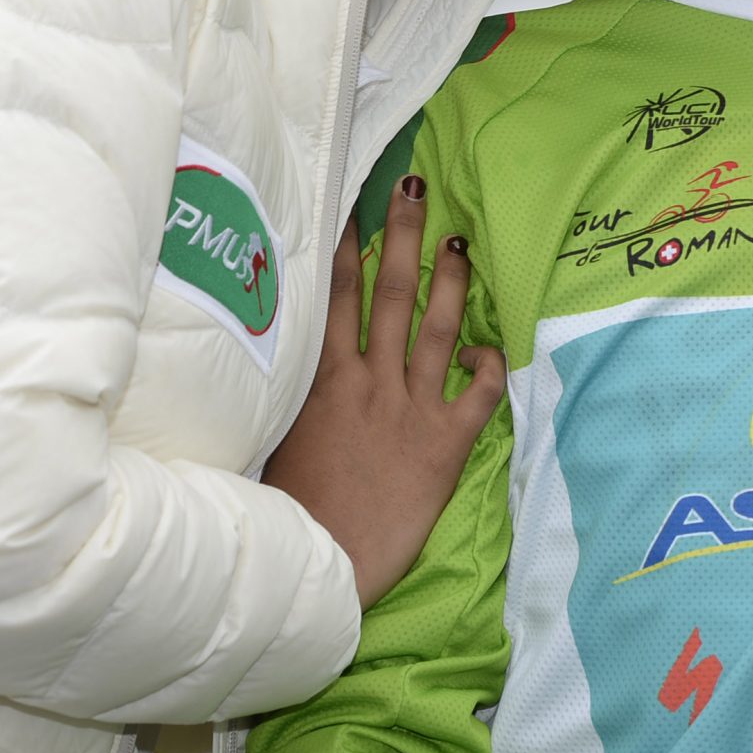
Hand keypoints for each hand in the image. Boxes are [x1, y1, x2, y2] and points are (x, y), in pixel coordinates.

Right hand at [263, 177, 505, 608]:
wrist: (323, 564)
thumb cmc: (286, 511)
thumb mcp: (269, 441)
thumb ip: (280, 397)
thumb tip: (264, 362)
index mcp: (322, 379)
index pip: (336, 295)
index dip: (347, 245)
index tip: (354, 203)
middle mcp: (370, 382)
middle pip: (389, 292)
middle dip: (401, 235)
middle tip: (415, 188)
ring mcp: (412, 408)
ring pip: (437, 327)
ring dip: (451, 281)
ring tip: (458, 241)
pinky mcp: (446, 444)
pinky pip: (479, 392)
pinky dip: (488, 364)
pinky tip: (484, 346)